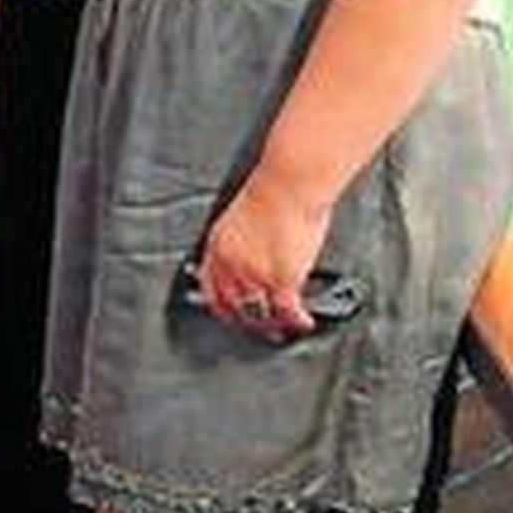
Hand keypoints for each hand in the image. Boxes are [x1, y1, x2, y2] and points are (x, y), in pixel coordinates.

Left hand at [197, 167, 331, 340]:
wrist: (288, 184)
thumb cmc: (271, 191)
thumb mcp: (239, 218)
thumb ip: (240, 243)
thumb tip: (250, 258)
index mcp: (217, 245)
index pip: (209, 287)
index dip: (220, 306)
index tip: (230, 315)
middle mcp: (231, 263)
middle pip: (235, 306)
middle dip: (249, 322)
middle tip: (263, 328)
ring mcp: (254, 274)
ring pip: (260, 313)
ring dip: (274, 325)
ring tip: (284, 328)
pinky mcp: (280, 279)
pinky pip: (287, 312)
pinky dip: (297, 321)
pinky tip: (304, 322)